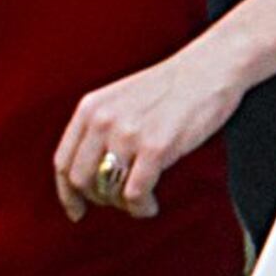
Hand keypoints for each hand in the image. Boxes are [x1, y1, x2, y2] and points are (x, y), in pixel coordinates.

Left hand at [51, 42, 244, 222]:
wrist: (213, 65)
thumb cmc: (174, 85)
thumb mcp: (122, 98)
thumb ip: (101, 127)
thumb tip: (90, 173)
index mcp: (91, 108)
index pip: (63, 162)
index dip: (68, 193)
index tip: (77, 210)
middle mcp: (102, 120)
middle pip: (81, 180)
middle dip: (99, 199)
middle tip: (120, 201)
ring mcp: (128, 134)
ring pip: (107, 191)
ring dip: (123, 205)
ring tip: (141, 201)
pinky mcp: (156, 147)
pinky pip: (135, 194)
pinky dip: (141, 207)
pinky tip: (151, 205)